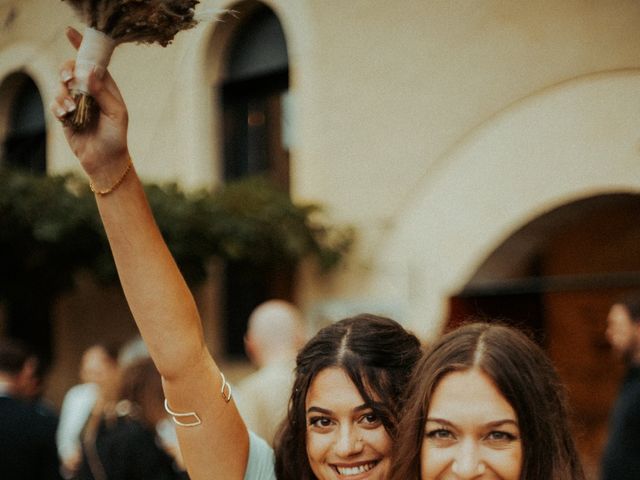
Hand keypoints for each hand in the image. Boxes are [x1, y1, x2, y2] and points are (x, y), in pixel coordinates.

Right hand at [51, 27, 129, 185]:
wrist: (105, 159)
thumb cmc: (116, 136)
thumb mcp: (116, 113)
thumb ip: (102, 92)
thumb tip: (89, 71)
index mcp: (105, 86)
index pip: (92, 62)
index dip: (81, 46)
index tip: (70, 32)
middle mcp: (89, 91)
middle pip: (70, 69)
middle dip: (66, 71)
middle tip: (68, 80)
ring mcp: (76, 102)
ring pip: (60, 86)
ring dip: (63, 94)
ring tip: (71, 109)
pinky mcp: (65, 115)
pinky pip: (55, 103)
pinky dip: (58, 107)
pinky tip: (65, 116)